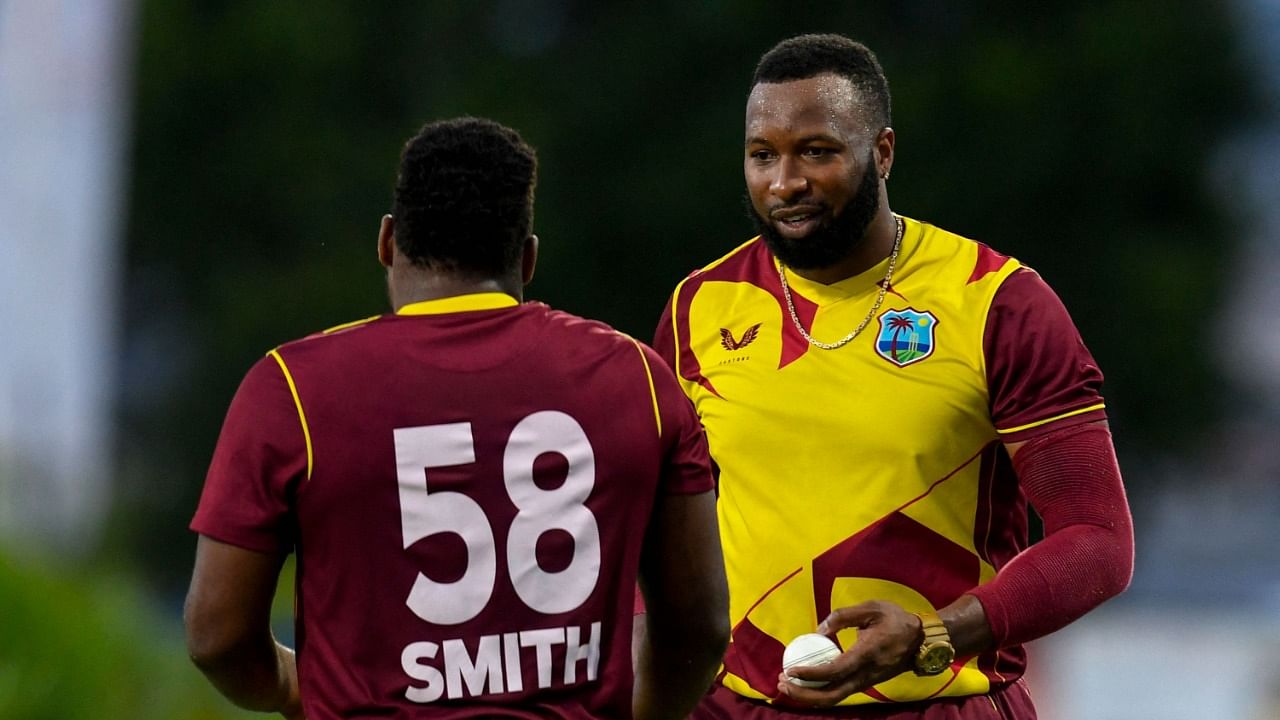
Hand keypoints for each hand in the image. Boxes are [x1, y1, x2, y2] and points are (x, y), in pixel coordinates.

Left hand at [776, 600, 921, 706]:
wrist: (922, 640)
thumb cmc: (896, 620)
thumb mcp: (871, 608)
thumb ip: (843, 616)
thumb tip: (819, 630)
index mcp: (866, 654)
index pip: (834, 671)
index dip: (810, 674)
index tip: (790, 670)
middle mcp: (865, 674)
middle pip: (831, 695)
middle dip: (804, 694)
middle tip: (781, 682)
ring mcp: (866, 682)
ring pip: (835, 698)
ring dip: (809, 696)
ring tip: (788, 685)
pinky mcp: (866, 683)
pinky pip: (840, 692)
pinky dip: (820, 692)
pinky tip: (806, 682)